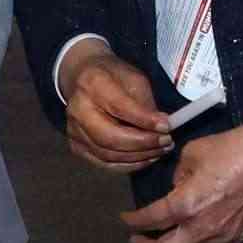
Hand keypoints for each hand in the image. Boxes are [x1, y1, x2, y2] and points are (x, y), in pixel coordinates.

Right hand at [58, 40, 175, 172]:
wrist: (83, 77)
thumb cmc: (113, 76)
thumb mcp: (134, 78)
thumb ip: (145, 103)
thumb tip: (162, 127)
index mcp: (93, 84)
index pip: (120, 108)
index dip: (145, 120)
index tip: (167, 127)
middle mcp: (78, 109)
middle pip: (110, 137)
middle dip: (143, 144)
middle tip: (167, 142)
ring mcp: (74, 131)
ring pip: (108, 154)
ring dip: (139, 157)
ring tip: (161, 150)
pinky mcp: (77, 146)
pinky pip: (105, 164)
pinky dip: (128, 165)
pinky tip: (146, 158)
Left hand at [121, 119, 242, 242]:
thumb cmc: (234, 149)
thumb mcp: (193, 153)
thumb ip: (178, 176)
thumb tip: (177, 188)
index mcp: (186, 204)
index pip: (151, 221)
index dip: (134, 221)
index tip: (126, 219)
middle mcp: (202, 228)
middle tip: (136, 241)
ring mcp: (222, 237)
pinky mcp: (239, 239)